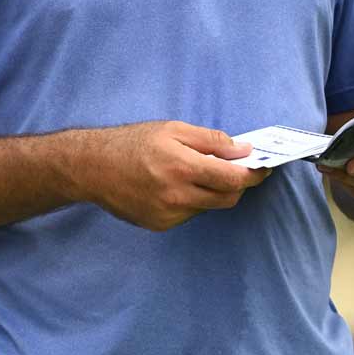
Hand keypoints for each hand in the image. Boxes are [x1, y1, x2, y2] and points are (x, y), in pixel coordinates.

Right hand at [75, 120, 271, 230]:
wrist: (92, 167)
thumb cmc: (131, 143)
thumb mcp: (171, 129)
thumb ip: (210, 140)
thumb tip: (242, 151)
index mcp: (183, 167)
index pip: (234, 179)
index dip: (254, 174)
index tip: (261, 168)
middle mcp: (178, 195)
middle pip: (228, 198)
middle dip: (236, 185)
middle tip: (232, 170)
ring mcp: (169, 214)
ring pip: (208, 207)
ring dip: (209, 192)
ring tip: (189, 173)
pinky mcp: (160, 224)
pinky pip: (188, 214)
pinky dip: (189, 201)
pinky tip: (170, 187)